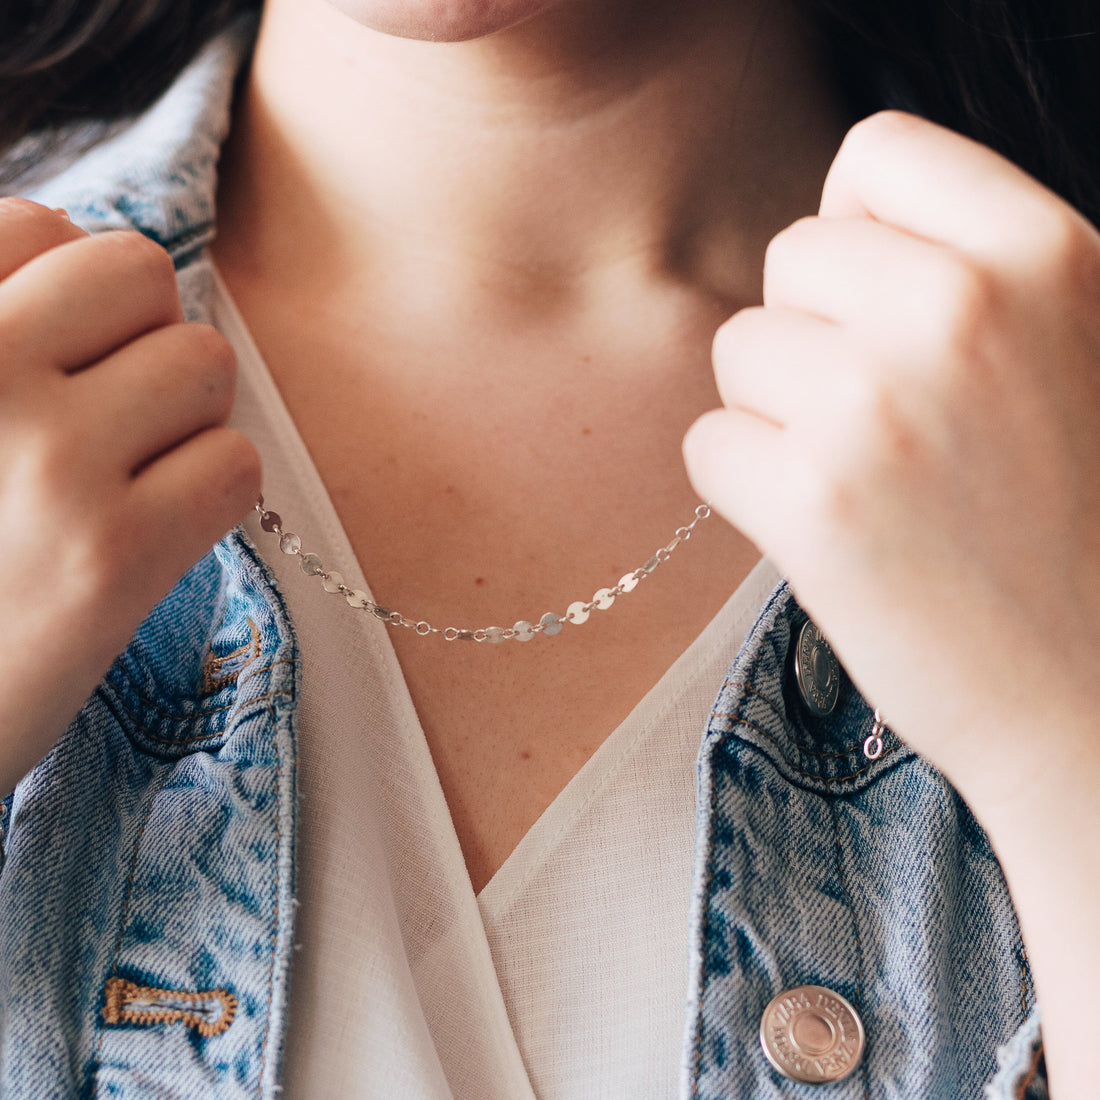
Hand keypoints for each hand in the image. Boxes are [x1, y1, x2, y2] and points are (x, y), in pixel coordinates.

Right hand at [0, 199, 260, 795]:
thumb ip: (4, 327)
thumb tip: (78, 246)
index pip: (39, 226)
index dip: (68, 297)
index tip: (53, 362)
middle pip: (141, 272)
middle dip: (141, 338)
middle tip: (105, 415)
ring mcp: (47, 462)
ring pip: (205, 363)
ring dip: (184, 419)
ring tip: (121, 478)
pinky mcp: (113, 555)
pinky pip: (236, 464)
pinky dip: (210, 496)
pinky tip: (151, 533)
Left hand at [683, 110, 1099, 1098]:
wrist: (1093, 699)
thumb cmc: (1074, 521)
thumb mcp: (1075, 347)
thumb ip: (972, 271)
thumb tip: (836, 227)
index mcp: (1045, 253)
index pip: (878, 152)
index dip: (858, 226)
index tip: (873, 298)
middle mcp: (961, 309)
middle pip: (790, 257)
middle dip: (815, 332)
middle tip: (877, 418)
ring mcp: (878, 406)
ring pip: (738, 351)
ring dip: (777, 412)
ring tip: (861, 480)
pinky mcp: (813, 506)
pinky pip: (708, 445)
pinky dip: (746, 487)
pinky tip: (821, 531)